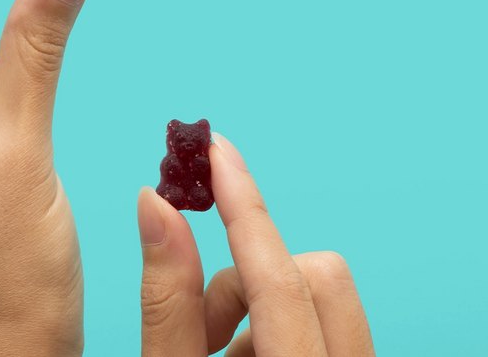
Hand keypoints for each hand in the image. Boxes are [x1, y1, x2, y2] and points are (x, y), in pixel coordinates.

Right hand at [137, 133, 374, 356]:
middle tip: (203, 326)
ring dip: (260, 308)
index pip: (280, 277)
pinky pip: (330, 324)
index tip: (215, 151)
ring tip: (215, 353)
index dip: (242, 206)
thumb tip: (157, 205)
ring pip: (323, 297)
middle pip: (315, 275)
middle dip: (247, 280)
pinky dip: (280, 327)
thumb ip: (167, 302)